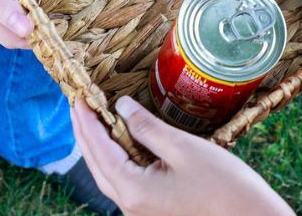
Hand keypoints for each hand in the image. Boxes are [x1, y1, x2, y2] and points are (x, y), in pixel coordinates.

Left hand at [71, 97, 293, 215]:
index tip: (78, 97)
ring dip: (99, 148)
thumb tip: (120, 107)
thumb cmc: (224, 186)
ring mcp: (141, 212)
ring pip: (109, 176)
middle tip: (79, 105)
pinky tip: (122, 144)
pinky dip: (118, 160)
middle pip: (97, 165)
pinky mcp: (153, 211)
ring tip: (94, 121)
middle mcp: (131, 206)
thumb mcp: (183, 148)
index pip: (98, 149)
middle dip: (86, 134)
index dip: (86, 121)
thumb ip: (147, 127)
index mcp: (133, 191)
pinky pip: (125, 183)